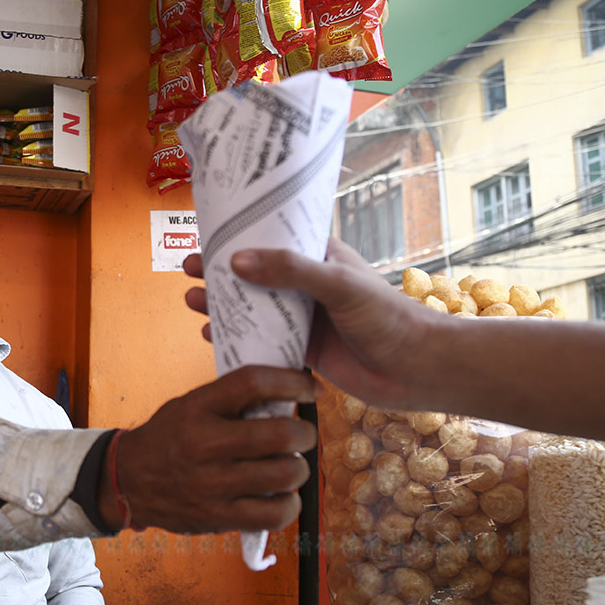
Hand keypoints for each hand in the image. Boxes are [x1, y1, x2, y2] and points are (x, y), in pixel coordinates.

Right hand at [101, 365, 315, 532]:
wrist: (127, 480)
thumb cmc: (167, 438)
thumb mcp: (190, 405)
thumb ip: (231, 399)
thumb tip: (287, 396)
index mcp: (199, 408)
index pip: (254, 383)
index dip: (292, 382)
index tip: (310, 388)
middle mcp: (205, 443)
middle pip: (280, 434)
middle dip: (304, 433)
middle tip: (302, 434)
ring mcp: (212, 484)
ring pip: (284, 474)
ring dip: (299, 469)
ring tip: (291, 466)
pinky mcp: (218, 515)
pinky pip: (273, 514)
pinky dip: (289, 505)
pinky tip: (283, 496)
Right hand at [183, 241, 427, 407]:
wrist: (417, 369)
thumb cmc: (388, 318)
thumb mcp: (338, 285)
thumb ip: (290, 270)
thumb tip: (236, 260)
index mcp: (320, 256)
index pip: (271, 236)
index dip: (237, 234)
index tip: (205, 234)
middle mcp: (308, 284)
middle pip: (255, 273)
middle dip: (220, 272)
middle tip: (187, 270)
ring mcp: (305, 317)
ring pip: (254, 307)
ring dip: (223, 305)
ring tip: (191, 302)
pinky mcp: (304, 350)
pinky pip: (262, 340)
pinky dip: (236, 338)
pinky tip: (212, 337)